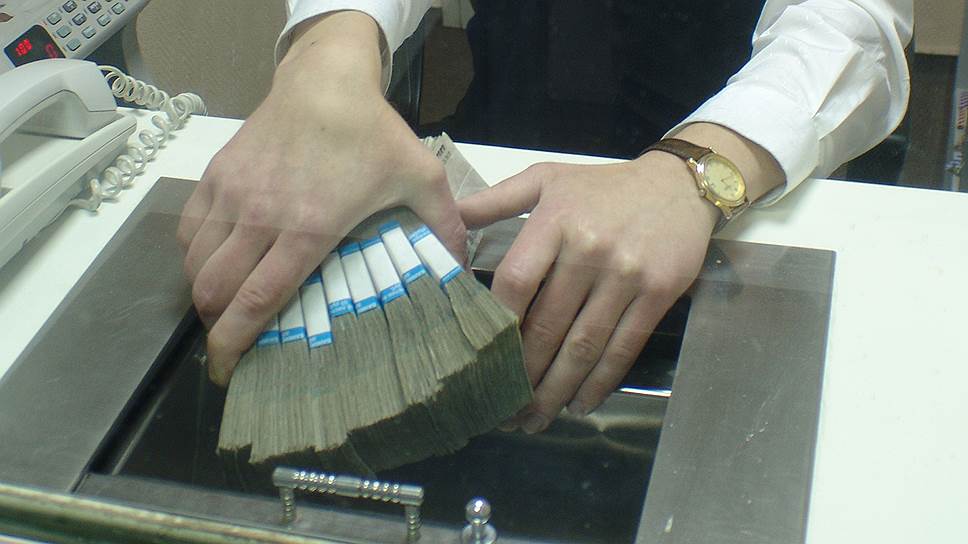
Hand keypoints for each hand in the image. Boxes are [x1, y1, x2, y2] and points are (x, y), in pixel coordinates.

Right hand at [177, 13, 465, 384]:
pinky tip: (216, 264)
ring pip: (194, 264)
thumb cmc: (372, 132)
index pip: (257, 299)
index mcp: (307, 227)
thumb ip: (443, 227)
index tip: (228, 372)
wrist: (324, 80)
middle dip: (216, 328)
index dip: (235, 343)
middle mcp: (258, 215)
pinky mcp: (215, 176)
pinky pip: (187, 232)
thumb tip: (459, 272)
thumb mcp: (422, 177)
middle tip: (233, 343)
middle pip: (214, 291)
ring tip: (225, 308)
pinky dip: (195, 258)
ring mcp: (231, 194)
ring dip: (205, 294)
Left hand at [459, 153, 717, 432]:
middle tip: (503, 409)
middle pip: (548, 326)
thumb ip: (494, 200)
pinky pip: (623, 347)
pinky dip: (599, 382)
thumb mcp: (546, 179)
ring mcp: (626, 275)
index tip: (480, 358)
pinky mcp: (658, 294)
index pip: (516, 284)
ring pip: (583, 345)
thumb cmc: (603, 187)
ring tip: (534, 419)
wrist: (679, 186)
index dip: (497, 327)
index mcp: (555, 222)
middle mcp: (589, 250)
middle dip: (522, 374)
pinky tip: (579, 403)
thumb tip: (445, 221)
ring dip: (556, 389)